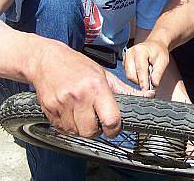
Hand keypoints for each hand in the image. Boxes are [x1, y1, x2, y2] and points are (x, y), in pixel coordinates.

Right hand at [31, 40, 151, 138]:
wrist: (46, 60)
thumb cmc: (77, 65)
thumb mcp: (103, 74)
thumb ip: (124, 90)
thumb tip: (147, 96)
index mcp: (96, 87)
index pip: (111, 120)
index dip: (115, 129)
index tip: (114, 127)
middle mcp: (79, 97)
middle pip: (91, 132)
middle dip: (96, 130)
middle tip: (96, 119)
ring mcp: (62, 104)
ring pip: (76, 132)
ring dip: (81, 128)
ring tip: (82, 113)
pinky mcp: (49, 110)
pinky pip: (63, 129)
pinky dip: (68, 125)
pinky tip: (70, 112)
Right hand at [123, 40, 169, 89]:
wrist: (154, 45)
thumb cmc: (159, 52)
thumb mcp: (163, 61)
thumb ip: (158, 73)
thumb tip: (154, 85)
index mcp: (140, 51)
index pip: (140, 69)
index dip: (143, 81)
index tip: (146, 89)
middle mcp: (130, 53)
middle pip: (131, 74)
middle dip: (140, 81)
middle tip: (149, 82)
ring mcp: (126, 57)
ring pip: (129, 76)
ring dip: (138, 79)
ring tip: (147, 74)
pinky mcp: (124, 61)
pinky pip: (128, 74)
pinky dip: (135, 76)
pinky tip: (142, 72)